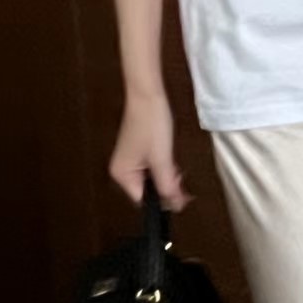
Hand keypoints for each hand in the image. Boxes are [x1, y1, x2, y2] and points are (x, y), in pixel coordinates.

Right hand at [109, 90, 188, 209]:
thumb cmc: (151, 126)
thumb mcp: (162, 160)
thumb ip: (168, 186)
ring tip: (176, 167)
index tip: (181, 196)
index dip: (163, 200)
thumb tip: (175, 206)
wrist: (148, 96)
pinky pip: (151, 169)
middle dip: (166, 188)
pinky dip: (163, 168)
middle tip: (180, 178)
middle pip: (147, 191)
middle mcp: (121, 171)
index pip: (143, 200)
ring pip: (151, 180)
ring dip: (167, 177)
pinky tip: (171, 161)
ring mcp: (128, 161)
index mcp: (122, 175)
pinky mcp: (136, 152)